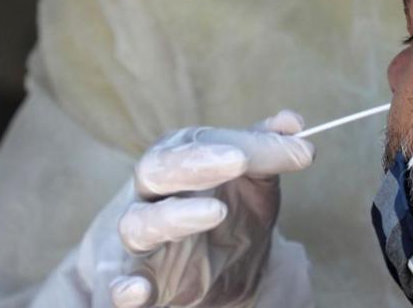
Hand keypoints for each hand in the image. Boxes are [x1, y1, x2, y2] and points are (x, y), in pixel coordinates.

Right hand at [108, 111, 314, 307]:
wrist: (219, 266)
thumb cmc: (230, 208)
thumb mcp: (254, 180)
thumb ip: (269, 150)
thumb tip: (293, 122)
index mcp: (178, 158)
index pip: (200, 142)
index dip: (241, 141)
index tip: (286, 147)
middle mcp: (152, 193)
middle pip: (156, 170)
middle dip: (196, 164)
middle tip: (239, 160)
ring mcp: (141, 238)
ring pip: (138, 224)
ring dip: (173, 218)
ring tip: (217, 212)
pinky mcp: (138, 281)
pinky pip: (120, 285)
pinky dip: (125, 289)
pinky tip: (140, 291)